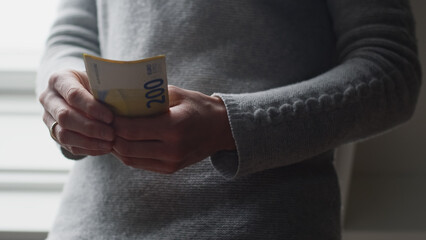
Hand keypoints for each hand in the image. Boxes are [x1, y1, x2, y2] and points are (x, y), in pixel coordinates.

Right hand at [39, 69, 114, 156]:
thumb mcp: (98, 80)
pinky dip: (87, 149)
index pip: (73, 95)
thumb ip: (104, 90)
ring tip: (109, 144)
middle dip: (91, 128)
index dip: (92, 108)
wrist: (81, 93)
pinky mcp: (53, 134)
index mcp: (58, 80)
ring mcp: (48, 118)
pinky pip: (68, 146)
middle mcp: (48, 98)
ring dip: (89, 142)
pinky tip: (103, 148)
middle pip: (65, 117)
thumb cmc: (93, 84)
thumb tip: (121, 103)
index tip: (111, 118)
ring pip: (64, 134)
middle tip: (111, 134)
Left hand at [112, 85, 235, 173]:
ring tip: (112, 133)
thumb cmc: (198, 106)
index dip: (113, 122)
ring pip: (130, 159)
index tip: (106, 112)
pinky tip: (125, 142)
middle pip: (126, 147)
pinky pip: (140, 164)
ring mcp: (171, 162)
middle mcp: (172, 148)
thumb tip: (121, 98)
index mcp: (174, 126)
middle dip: (111, 135)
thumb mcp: (177, 94)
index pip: (131, 129)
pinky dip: (128, 154)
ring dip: (117, 147)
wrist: (221, 129)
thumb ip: (150, 98)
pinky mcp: (170, 169)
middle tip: (105, 123)